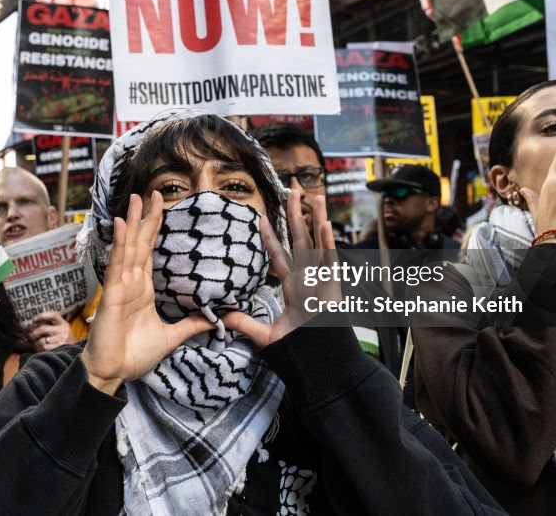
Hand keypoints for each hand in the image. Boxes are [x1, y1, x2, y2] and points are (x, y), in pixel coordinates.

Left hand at [29, 311, 74, 350]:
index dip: (42, 316)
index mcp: (63, 323)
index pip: (53, 315)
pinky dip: (39, 348)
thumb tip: (30, 325)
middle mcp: (64, 330)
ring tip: (35, 342)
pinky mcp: (59, 348)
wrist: (73, 350)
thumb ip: (49, 324)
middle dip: (34, 332)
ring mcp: (62, 340)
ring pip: (42, 340)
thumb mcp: (60, 328)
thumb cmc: (62, 337)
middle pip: (44, 329)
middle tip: (30, 335)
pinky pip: (44, 348)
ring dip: (36, 342)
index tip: (34, 319)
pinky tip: (40, 347)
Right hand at [80, 192, 212, 394]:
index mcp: (143, 288)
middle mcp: (131, 282)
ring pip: (129, 246)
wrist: (113, 373)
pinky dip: (119, 242)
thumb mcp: (172, 337)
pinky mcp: (112, 293)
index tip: (161, 207)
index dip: (155, 228)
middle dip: (146, 217)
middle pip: (140, 242)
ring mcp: (120, 285)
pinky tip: (121, 224)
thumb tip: (216, 318)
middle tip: (152, 192)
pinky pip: (117, 263)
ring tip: (136, 199)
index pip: (150, 251)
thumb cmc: (134, 356)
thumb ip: (191, 325)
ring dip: (132, 221)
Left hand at [221, 191, 339, 347]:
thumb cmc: (298, 351)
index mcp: (293, 288)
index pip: (278, 256)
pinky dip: (329, 243)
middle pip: (300, 240)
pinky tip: (326, 224)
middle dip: (296, 215)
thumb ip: (245, 323)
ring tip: (314, 195)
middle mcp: (308, 279)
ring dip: (316, 219)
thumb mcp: (266, 335)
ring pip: (318, 244)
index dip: (270, 237)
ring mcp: (321, 282)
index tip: (259, 217)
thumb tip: (222, 317)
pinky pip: (331, 262)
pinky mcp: (333, 289)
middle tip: (292, 190)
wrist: (319, 364)